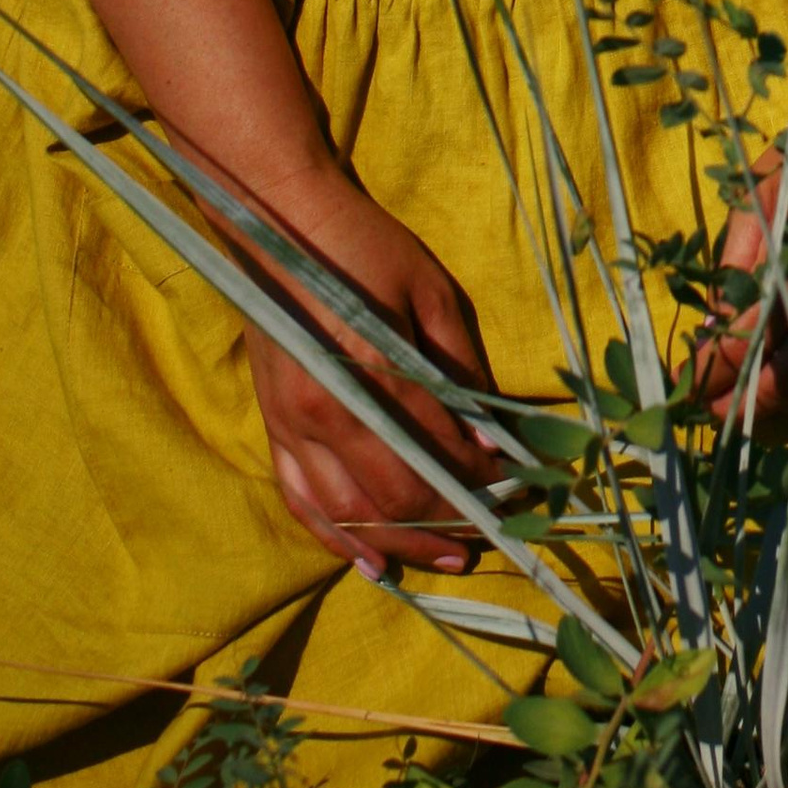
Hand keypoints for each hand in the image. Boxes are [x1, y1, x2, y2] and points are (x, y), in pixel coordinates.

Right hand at [238, 164, 499, 578]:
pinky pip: (302, 503)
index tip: (515, 488)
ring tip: (444, 558)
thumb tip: (492, 440)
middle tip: (487, 536)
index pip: (436, 452)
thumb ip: (461, 369)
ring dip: (400, 545)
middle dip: (447, 523)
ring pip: (347, 514)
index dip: (479, 480)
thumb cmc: (365, 249)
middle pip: (393, 498)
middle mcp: (326, 412)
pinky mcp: (272, 428)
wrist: (280, 222)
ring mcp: (291, 426)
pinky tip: (370, 565)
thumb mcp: (431, 293)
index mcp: (371, 372)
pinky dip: (336, 540)